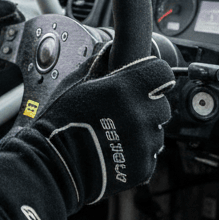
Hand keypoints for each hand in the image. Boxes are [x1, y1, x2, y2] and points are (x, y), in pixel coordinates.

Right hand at [0, 48, 174, 219]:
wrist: (55, 165)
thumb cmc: (61, 123)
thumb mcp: (76, 84)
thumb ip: (99, 66)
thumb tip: (109, 53)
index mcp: (125, 89)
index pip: (162, 73)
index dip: (156, 75)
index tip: (149, 79)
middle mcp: (140, 115)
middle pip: (162, 105)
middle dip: (148, 106)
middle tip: (127, 111)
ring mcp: (143, 143)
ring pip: (158, 132)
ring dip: (144, 131)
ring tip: (119, 134)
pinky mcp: (143, 166)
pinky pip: (150, 154)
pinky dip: (138, 153)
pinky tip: (118, 150)